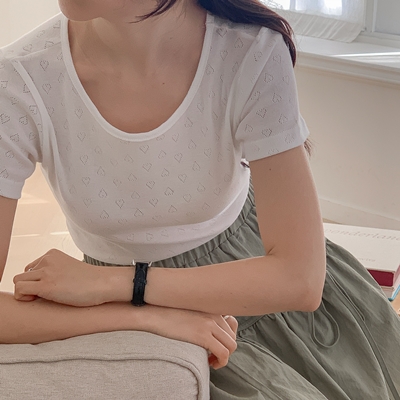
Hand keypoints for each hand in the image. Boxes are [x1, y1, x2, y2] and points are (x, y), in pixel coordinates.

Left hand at [13, 249, 130, 305]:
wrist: (103, 284)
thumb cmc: (90, 281)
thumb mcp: (69, 269)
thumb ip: (54, 271)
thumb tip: (39, 285)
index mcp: (53, 254)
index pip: (32, 268)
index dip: (36, 280)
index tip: (49, 288)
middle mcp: (47, 260)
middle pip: (23, 275)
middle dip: (30, 286)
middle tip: (44, 295)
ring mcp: (46, 272)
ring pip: (18, 281)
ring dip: (26, 292)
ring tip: (41, 298)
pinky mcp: (46, 285)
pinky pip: (20, 290)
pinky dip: (24, 298)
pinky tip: (38, 300)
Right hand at [144, 305, 237, 368]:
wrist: (154, 314)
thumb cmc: (167, 314)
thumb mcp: (190, 311)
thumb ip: (202, 316)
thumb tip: (209, 331)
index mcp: (211, 308)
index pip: (232, 325)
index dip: (226, 338)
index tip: (216, 346)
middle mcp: (214, 314)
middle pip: (232, 337)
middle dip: (226, 349)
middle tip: (212, 356)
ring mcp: (210, 324)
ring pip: (231, 346)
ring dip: (224, 357)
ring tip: (211, 360)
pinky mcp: (203, 336)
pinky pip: (224, 353)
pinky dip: (221, 362)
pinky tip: (209, 362)